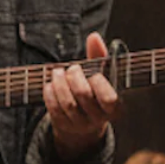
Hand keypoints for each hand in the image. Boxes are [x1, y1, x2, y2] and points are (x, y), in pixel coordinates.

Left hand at [44, 33, 122, 158]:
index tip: (93, 74)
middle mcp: (98, 119)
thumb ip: (99, 56)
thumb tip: (94, 37)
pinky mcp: (64, 126)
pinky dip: (50, 94)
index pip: (109, 98)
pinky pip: (54, 110)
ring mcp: (80, 125)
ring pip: (67, 103)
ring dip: (59, 83)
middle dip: (75, 77)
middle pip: (84, 95)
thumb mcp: (101, 74)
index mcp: (114, 108)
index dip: (98, 83)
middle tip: (72, 69)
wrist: (83, 121)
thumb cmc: (94, 91)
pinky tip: (50, 85)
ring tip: (57, 73)